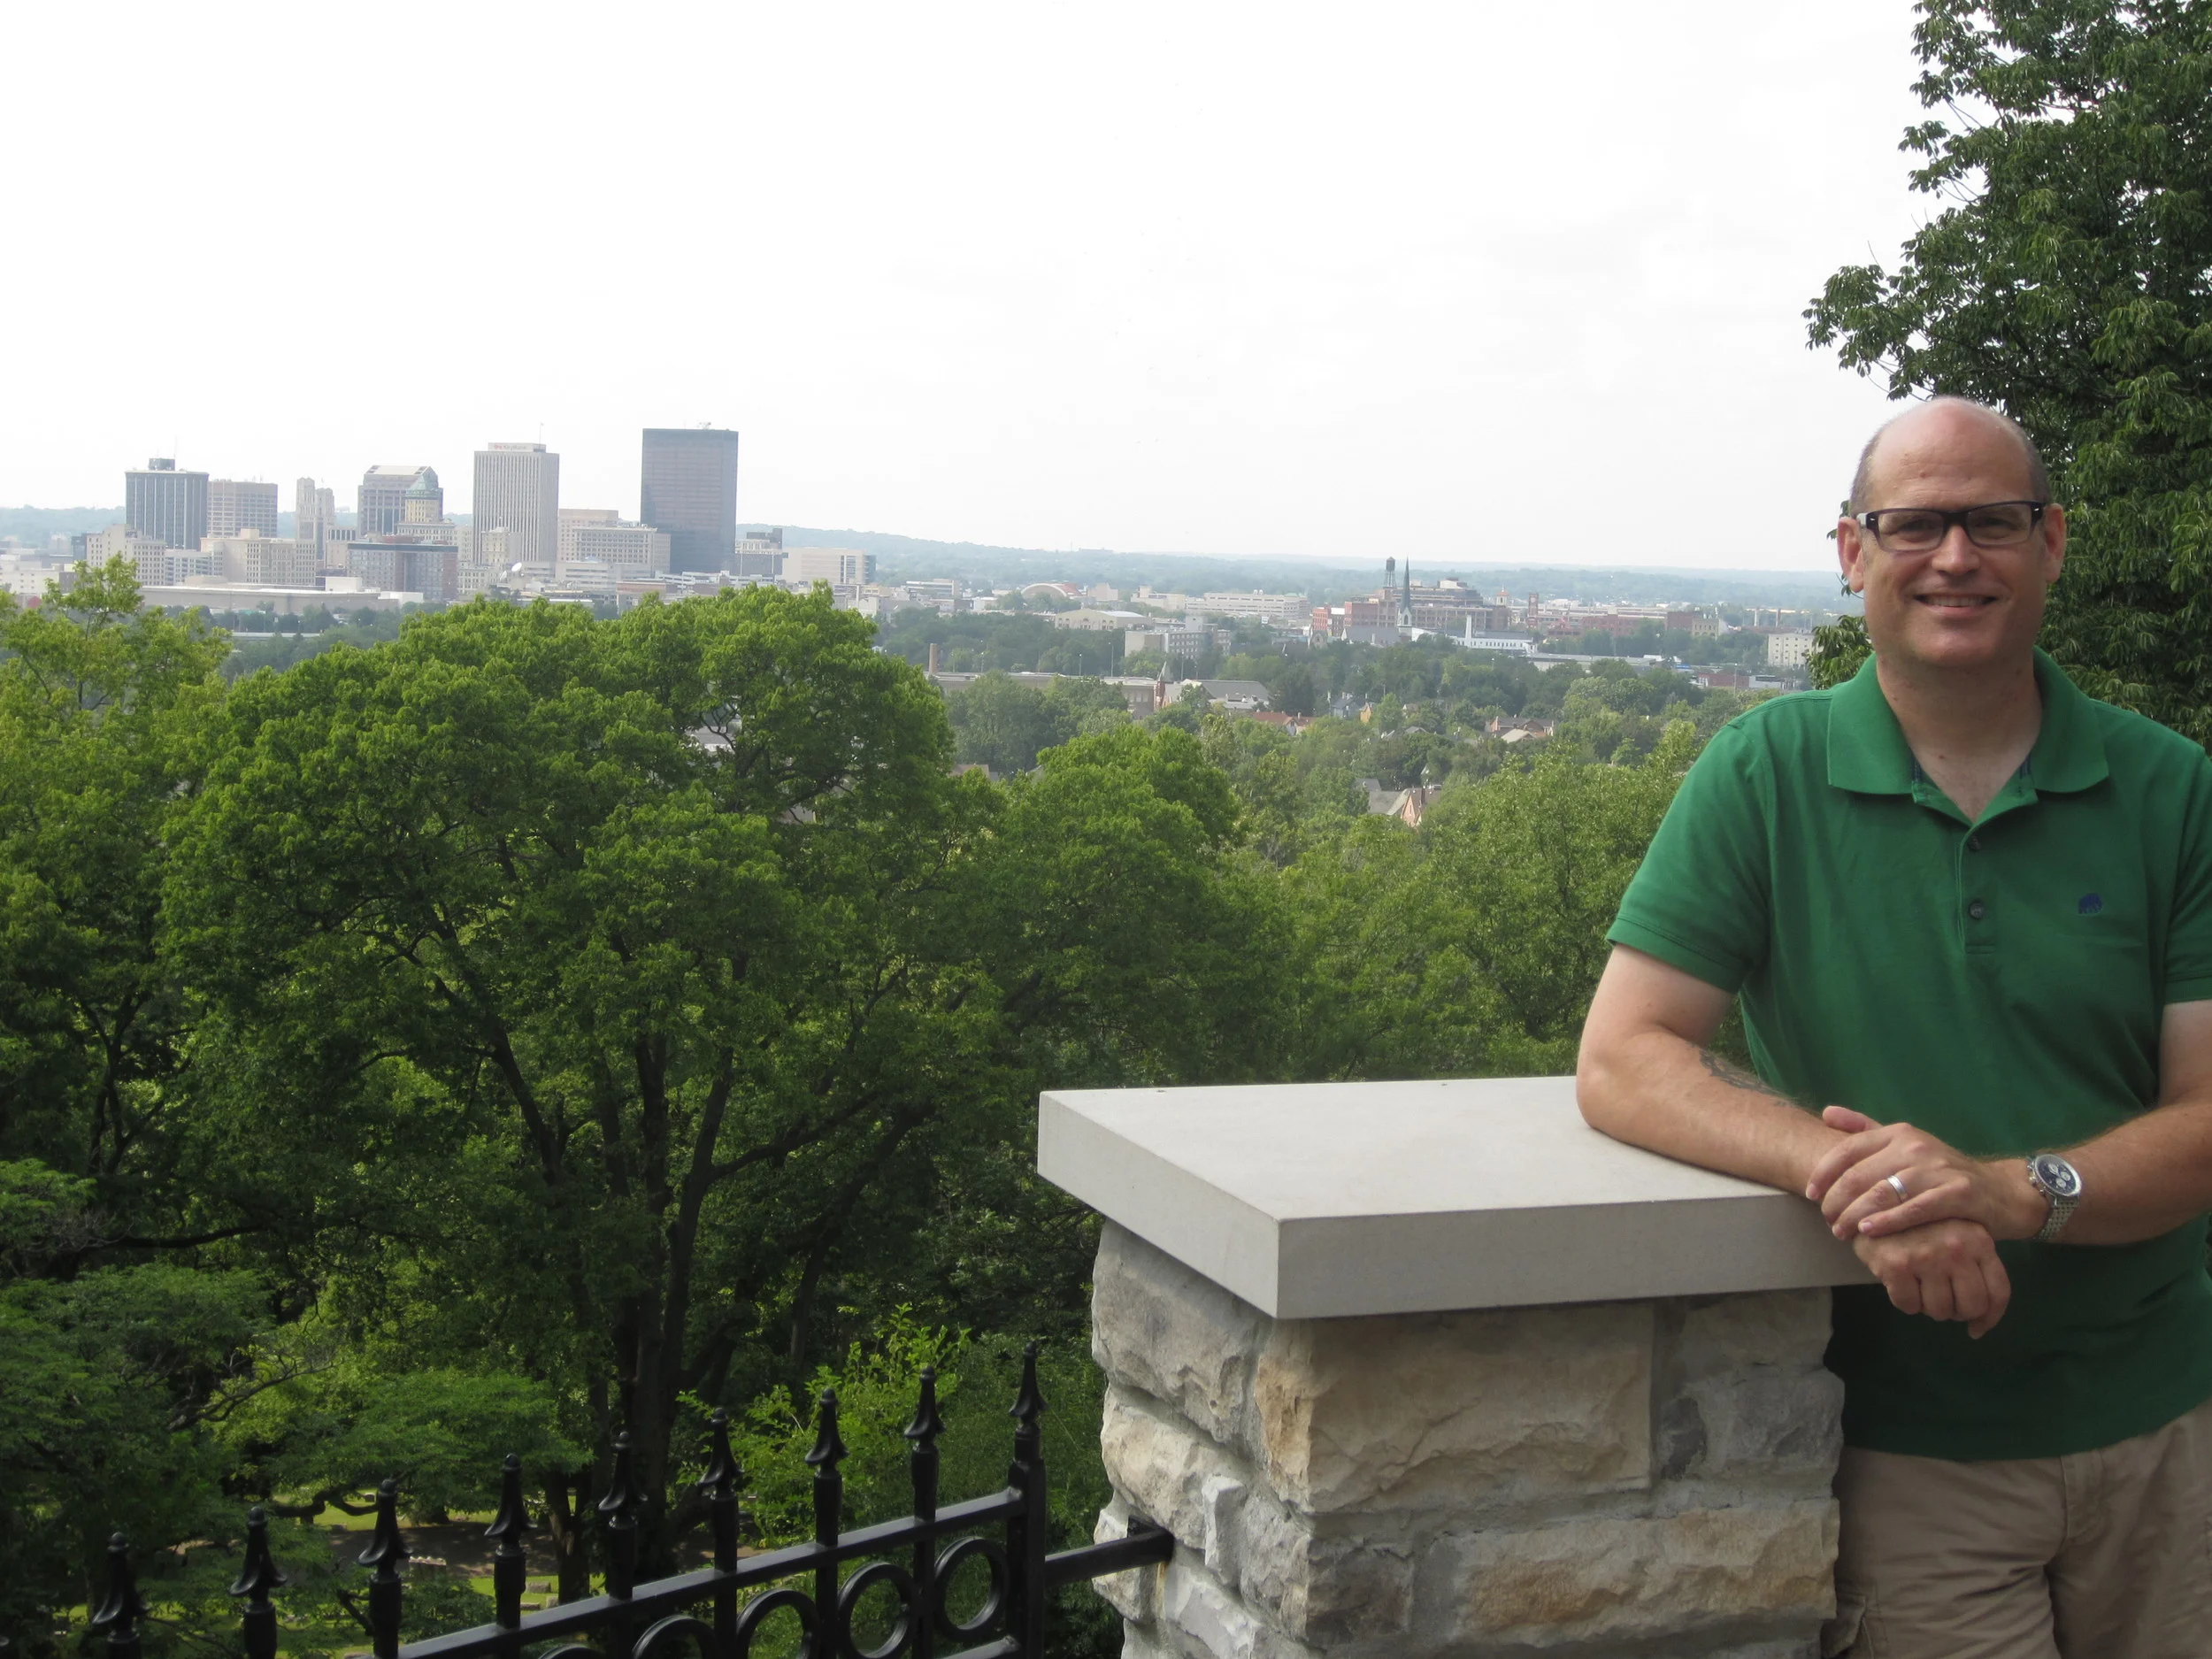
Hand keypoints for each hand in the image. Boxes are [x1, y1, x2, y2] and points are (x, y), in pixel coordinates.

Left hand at [1806, 1106, 2042, 1241]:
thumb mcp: (1905, 1144)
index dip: (1824, 1172)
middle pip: (1860, 1174)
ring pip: (1882, 1192)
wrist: (2001, 1191)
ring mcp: (1938, 1168)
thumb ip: (1866, 1128)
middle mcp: (1915, 1145)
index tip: (1810, 1194)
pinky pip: (1915, 1209)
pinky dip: (1888, 1221)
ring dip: (1855, 1215)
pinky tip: (1869, 1232)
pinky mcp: (1958, 1192)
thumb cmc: (1942, 1173)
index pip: (1848, 1149)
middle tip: (1827, 1221)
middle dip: (1837, 1201)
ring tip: (1841, 1231)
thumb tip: (1826, 1112)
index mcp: (1898, 1132)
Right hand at [1852, 1218, 2011, 1337]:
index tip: (1975, 1328)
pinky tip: (1900, 1281)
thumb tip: (1978, 1328)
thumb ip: (1975, 1273)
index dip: (1989, 1317)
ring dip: (1927, 1306)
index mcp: (1978, 1240)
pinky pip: (1909, 1306)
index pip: (1998, 1292)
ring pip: (1939, 1311)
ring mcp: (1927, 1255)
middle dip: (1956, 1312)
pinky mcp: (1898, 1264)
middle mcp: (1957, 1247)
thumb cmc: (1921, 1228)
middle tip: (1941, 1300)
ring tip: (1918, 1285)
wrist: (1874, 1206)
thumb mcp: (1958, 1239)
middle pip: (1971, 1306)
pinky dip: (1904, 1301)